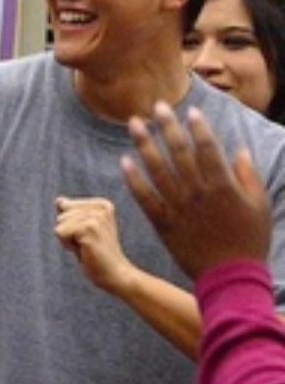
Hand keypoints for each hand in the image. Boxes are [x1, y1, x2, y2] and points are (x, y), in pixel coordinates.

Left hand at [54, 196, 138, 294]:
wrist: (114, 273)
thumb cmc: (96, 255)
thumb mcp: (83, 230)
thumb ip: (72, 214)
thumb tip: (58, 200)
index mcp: (102, 204)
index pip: (65, 206)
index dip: (69, 225)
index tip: (87, 237)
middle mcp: (101, 207)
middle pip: (61, 215)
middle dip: (67, 233)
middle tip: (87, 244)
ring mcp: (96, 217)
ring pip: (59, 223)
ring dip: (68, 240)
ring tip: (87, 247)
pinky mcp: (89, 228)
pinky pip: (60, 232)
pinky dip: (67, 245)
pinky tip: (85, 250)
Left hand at [122, 102, 272, 278]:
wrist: (229, 276)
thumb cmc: (249, 240)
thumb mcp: (259, 206)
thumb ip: (248, 176)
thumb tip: (239, 150)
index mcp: (224, 186)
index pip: (208, 149)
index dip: (197, 128)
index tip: (188, 111)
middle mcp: (198, 193)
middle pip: (179, 153)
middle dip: (168, 127)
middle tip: (156, 107)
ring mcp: (179, 208)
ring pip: (158, 171)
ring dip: (145, 145)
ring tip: (134, 125)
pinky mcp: (163, 224)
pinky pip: (145, 198)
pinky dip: (134, 180)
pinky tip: (125, 162)